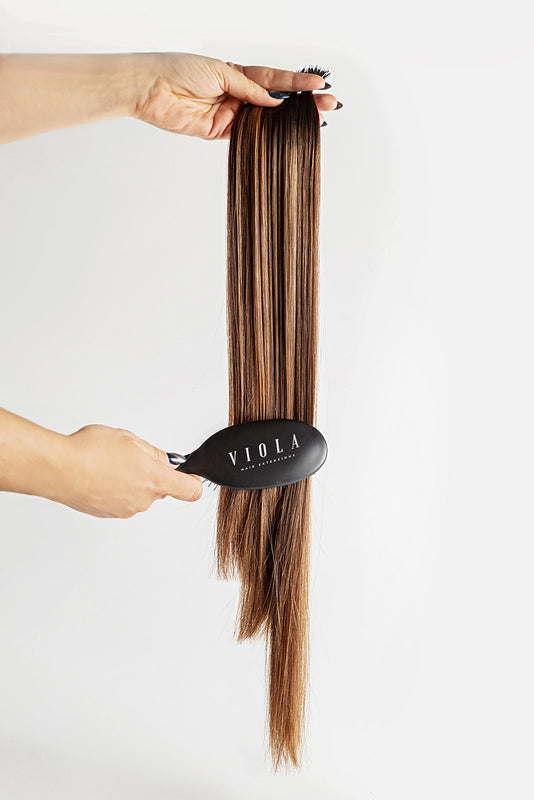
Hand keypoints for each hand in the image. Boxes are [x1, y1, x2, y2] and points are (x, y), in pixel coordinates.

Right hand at [61, 424, 201, 517]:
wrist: (59, 470)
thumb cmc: (90, 451)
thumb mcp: (129, 440)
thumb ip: (153, 453)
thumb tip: (164, 461)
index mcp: (154, 480)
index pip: (190, 490)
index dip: (192, 481)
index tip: (190, 475)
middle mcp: (143, 501)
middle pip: (160, 489)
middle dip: (151, 474)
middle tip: (131, 456)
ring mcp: (125, 510)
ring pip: (139, 494)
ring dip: (131, 481)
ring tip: (109, 464)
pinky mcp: (108, 514)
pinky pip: (121, 500)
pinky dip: (115, 489)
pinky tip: (99, 475)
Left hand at [130, 52, 339, 139]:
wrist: (150, 87)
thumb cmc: (178, 69)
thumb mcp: (219, 71)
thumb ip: (248, 88)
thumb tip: (274, 101)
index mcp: (236, 73)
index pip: (273, 79)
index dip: (296, 82)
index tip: (318, 84)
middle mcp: (236, 94)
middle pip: (276, 101)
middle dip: (302, 103)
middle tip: (327, 104)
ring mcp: (230, 114)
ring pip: (266, 120)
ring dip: (289, 121)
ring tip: (315, 120)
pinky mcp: (219, 132)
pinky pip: (249, 134)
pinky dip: (267, 134)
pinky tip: (285, 132)